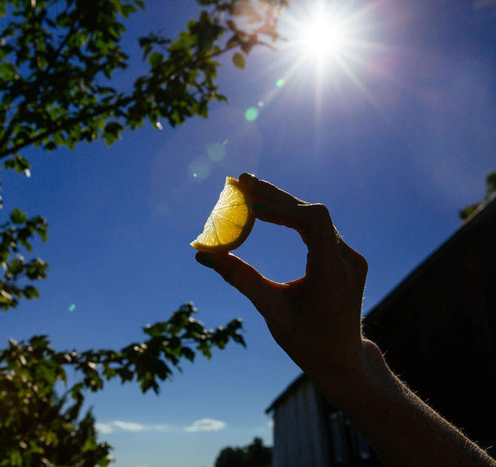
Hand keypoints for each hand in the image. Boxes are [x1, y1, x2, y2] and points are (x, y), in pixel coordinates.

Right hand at [195, 173, 369, 378]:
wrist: (342, 359)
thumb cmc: (306, 340)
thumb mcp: (271, 310)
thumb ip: (239, 278)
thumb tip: (203, 255)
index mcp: (333, 273)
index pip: (314, 222)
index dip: (282, 208)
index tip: (251, 208)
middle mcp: (348, 259)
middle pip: (313, 213)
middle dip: (275, 196)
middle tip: (242, 180)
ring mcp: (350, 257)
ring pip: (315, 217)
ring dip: (282, 204)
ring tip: (249, 191)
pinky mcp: (345, 258)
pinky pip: (318, 228)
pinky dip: (291, 217)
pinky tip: (268, 211)